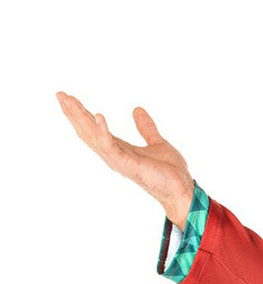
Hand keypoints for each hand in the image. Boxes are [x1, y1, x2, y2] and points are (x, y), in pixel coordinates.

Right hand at [55, 92, 195, 228]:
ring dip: (80, 118)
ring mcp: (119, 160)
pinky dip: (103, 131)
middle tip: (59, 95)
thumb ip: (145, 128)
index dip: (82, 113)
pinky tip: (99, 115)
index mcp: (119, 148)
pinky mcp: (128, 165)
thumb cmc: (169, 173)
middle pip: (87, 131)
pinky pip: (111, 147)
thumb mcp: (157, 142)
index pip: (94, 128)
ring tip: (69, 101)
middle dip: (73, 113)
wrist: (182, 189)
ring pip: (93, 136)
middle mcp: (114, 155)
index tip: (69, 98)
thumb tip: (137, 109)